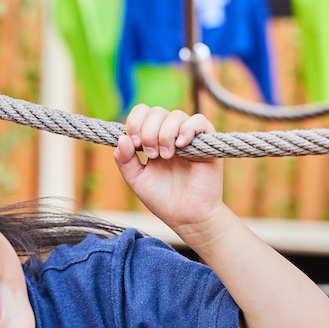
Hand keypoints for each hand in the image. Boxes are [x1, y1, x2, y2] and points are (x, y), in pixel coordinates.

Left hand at [113, 105, 224, 231]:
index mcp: (151, 139)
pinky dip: (188, 129)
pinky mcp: (206, 142)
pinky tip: (180, 145)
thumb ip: (124, 160)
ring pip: (176, 115)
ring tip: (167, 156)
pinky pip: (199, 121)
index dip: (135, 122)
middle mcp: (170, 134)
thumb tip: (121, 137)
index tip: (134, 143)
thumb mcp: (136, 179)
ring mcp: (188, 137)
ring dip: (165, 134)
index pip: (142, 113)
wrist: (186, 216)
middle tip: (151, 155)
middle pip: (157, 111)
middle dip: (149, 131)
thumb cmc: (162, 199)